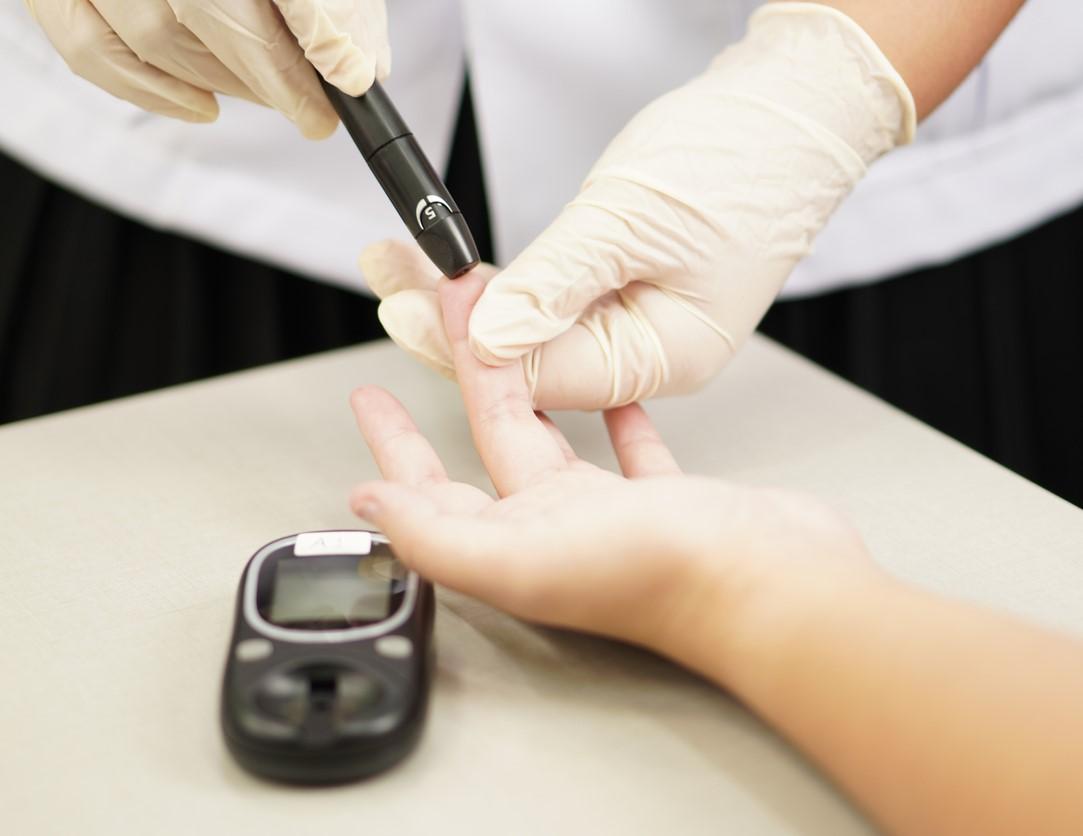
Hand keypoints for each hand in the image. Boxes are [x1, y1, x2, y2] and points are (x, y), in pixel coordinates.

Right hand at [27, 0, 388, 136]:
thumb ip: (337, 2)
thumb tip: (356, 68)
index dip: (306, 41)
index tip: (340, 94)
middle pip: (208, 9)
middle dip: (269, 76)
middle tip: (310, 107)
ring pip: (155, 34)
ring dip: (221, 82)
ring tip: (264, 92)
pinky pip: (87, 44)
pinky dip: (147, 89)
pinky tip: (202, 108)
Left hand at [349, 265, 874, 663]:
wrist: (770, 583)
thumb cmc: (657, 580)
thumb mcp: (523, 558)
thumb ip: (437, 534)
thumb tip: (368, 505)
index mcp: (513, 545)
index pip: (431, 491)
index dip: (394, 448)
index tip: (369, 397)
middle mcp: (554, 530)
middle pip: (488, 446)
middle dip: (462, 385)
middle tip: (440, 332)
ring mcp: (611, 513)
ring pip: (553, 438)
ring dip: (529, 391)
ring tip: (513, 345)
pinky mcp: (667, 498)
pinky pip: (629, 448)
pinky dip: (614, 415)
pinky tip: (611, 389)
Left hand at [366, 3, 915, 409]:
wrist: (794, 111)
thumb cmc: (740, 160)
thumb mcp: (628, 220)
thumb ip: (553, 286)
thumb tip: (488, 339)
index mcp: (665, 357)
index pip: (545, 377)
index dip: (469, 347)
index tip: (409, 310)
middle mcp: (652, 356)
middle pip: (532, 360)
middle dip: (455, 322)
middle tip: (392, 280)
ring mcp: (643, 327)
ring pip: (537, 330)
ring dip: (473, 298)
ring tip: (406, 262)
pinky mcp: (633, 295)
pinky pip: (558, 304)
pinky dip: (512, 285)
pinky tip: (464, 270)